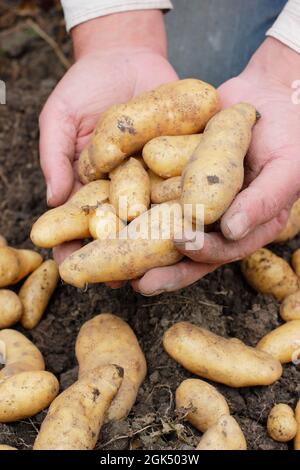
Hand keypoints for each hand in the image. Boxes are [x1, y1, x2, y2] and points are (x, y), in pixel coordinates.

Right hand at [39, 10, 176, 263]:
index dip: (74, 243)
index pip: (81, 219)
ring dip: (157, 241)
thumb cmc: (85, 85)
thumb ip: (56, 155)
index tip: (69, 265)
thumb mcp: (60, 116)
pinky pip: (186, 184)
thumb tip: (54, 197)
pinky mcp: (182, 160)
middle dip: (120, 255)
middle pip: (123, 227)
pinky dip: (189, 203)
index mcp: (95, 183)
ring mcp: (156, 176)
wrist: (127, 54)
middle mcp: (127, 187)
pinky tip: (193, 226)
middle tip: (118, 282)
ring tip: (158, 266)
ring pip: (158, 214)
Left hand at [133, 37, 299, 294]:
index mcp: (245, 228)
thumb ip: (264, 201)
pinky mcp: (174, 184)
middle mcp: (217, 222)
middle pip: (188, 252)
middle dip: (164, 269)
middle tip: (139, 282)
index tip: (183, 244)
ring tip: (114, 263)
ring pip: (164, 230)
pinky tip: (109, 216)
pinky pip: (153, 196)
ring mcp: (193, 204)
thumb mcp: (288, 168)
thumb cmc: (289, 135)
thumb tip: (231, 231)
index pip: (223, 250)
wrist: (268, 97)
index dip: (203, 254)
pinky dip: (133, 208)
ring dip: (141, 249)